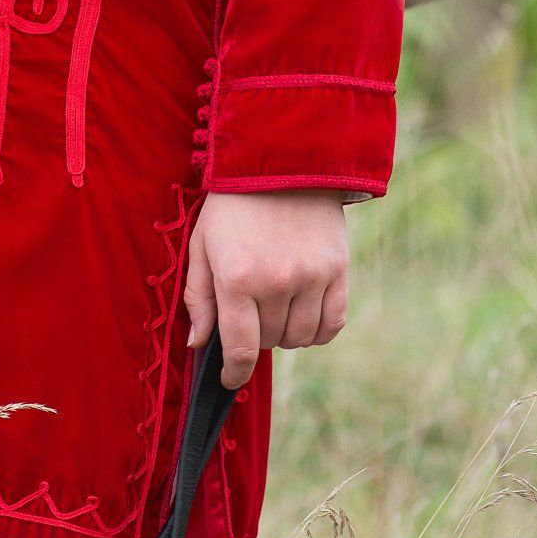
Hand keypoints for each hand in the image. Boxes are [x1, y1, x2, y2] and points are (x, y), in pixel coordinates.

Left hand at [185, 190, 348, 389]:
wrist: (283, 158)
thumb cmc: (233, 203)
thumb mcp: (202, 244)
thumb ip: (198, 298)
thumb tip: (198, 345)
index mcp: (237, 278)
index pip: (239, 349)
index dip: (233, 373)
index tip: (229, 379)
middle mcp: (277, 282)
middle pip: (270, 342)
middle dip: (255, 335)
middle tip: (249, 309)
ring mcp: (312, 277)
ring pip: (300, 338)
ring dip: (285, 333)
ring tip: (275, 306)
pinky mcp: (338, 269)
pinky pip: (333, 324)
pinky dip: (317, 330)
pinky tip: (303, 315)